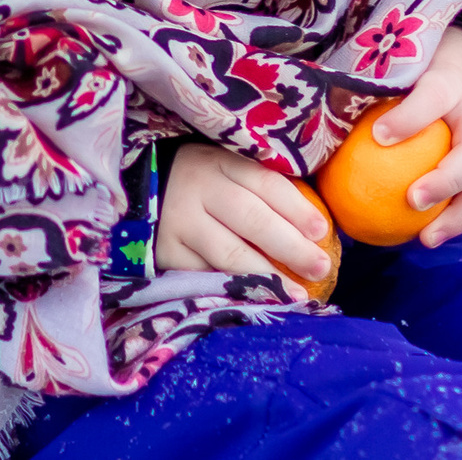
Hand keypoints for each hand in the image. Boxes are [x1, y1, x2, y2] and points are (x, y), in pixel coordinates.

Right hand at [154, 142, 334, 295]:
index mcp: (221, 162)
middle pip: (252, 219)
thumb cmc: (201, 181)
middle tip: (320, 267)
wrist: (139, 188)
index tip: (322, 232)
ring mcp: (180, 222)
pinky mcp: (166, 252)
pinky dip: (233, 289)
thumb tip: (316, 225)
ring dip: (267, 277)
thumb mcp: (226, 168)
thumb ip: (262, 189)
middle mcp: (200, 189)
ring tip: (296, 294)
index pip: (266, 183)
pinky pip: (205, 275)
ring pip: (229, 253)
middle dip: (291, 247)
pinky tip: (256, 300)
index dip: (297, 208)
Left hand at [376, 23, 461, 247]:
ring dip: (461, 215)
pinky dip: (458, 221)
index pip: (432, 97)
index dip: (410, 117)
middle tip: (413, 199)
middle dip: (447, 179)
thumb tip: (308, 133)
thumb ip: (365, 98)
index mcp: (447, 84)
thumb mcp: (396, 75)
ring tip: (427, 238)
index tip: (379, 136)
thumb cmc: (415, 80)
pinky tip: (426, 238)